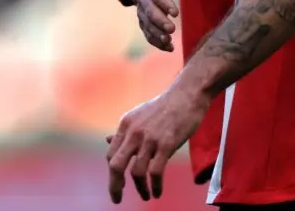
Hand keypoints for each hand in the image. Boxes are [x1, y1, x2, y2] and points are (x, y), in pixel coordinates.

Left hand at [106, 86, 208, 202]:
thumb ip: (125, 131)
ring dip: (140, 189)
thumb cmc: (164, 107)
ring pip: (136, 172)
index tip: (116, 184)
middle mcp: (133, 132)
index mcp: (125, 125)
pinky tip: (158, 192)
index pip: (110, 154)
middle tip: (117, 199)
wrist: (186, 95)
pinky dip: (155, 186)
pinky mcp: (166, 144)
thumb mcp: (139, 116)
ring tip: (147, 196)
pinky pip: (155, 172)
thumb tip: (107, 140)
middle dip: (115, 186)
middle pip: (116, 165)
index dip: (112, 172)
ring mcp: (149, 138)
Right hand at [136, 0, 190, 51]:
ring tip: (168, 42)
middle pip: (150, 11)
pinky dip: (156, 42)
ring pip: (147, 24)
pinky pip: (148, 33)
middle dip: (160, 21)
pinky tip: (169, 48)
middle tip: (172, 29)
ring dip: (157, 34)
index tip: (176, 13)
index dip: (165, 3)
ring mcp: (142, 12)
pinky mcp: (144, 22)